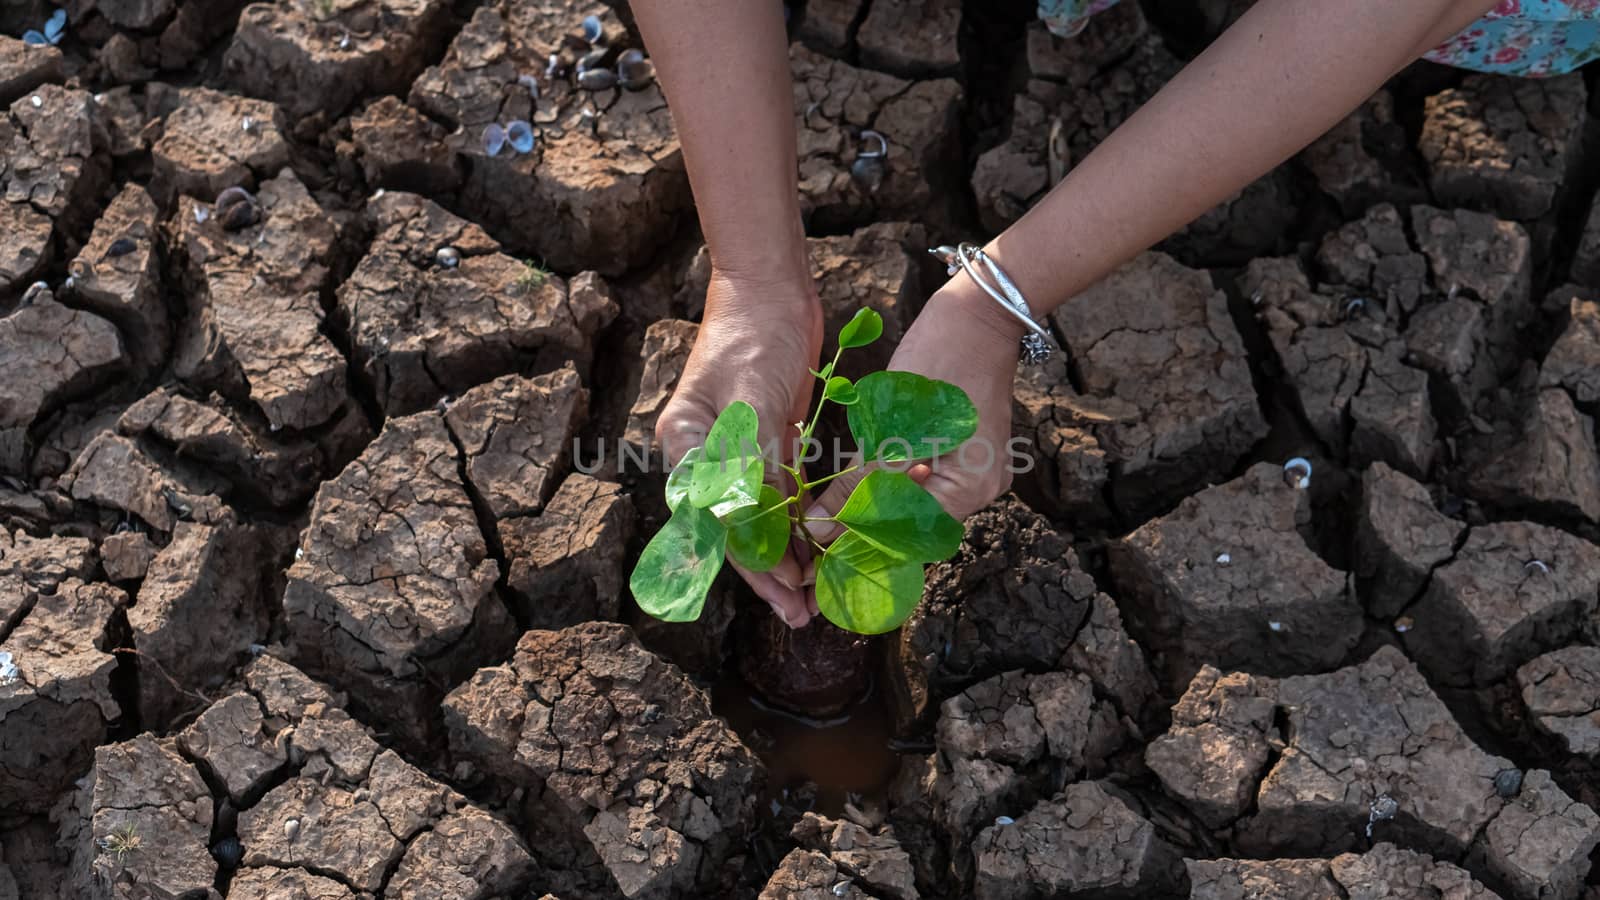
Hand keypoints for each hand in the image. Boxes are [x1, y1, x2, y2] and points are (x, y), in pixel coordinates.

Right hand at [655, 268, 823, 626]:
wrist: (771, 288)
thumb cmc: (753, 335)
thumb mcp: (751, 400)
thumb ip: (749, 462)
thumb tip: (750, 526)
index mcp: (685, 447)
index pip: (719, 522)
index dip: (753, 563)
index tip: (786, 593)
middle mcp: (704, 456)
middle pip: (737, 527)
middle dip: (771, 571)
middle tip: (803, 611)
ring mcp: (735, 449)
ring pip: (761, 515)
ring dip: (787, 552)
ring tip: (815, 589)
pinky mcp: (766, 439)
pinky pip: (780, 492)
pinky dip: (797, 520)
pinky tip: (817, 547)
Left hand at [804, 276, 1025, 588]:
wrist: (977, 312)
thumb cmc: (939, 359)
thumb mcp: (890, 427)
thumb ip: (857, 484)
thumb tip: (819, 530)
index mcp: (968, 491)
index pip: (905, 540)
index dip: (858, 553)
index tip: (817, 568)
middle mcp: (978, 491)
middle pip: (909, 529)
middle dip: (860, 540)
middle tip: (813, 554)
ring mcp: (974, 472)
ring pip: (911, 507)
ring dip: (869, 515)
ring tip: (823, 530)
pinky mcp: (962, 453)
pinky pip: (919, 484)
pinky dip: (886, 490)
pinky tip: (852, 496)